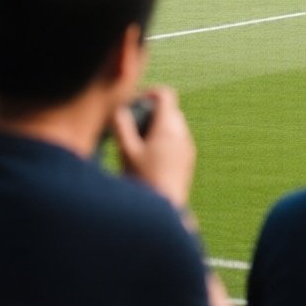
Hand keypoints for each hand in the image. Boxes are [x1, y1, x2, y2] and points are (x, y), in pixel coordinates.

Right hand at [114, 87, 195, 208]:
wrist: (165, 212)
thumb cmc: (144, 181)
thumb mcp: (126, 151)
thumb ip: (121, 126)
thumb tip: (118, 108)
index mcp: (169, 127)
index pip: (165, 94)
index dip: (147, 93)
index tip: (132, 105)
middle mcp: (183, 134)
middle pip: (168, 110)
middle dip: (148, 113)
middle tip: (128, 128)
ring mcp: (187, 149)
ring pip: (172, 127)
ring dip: (154, 129)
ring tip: (135, 146)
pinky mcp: (187, 162)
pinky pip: (175, 142)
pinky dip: (161, 142)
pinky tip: (146, 160)